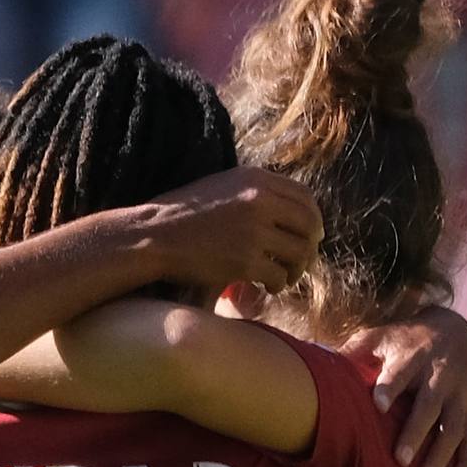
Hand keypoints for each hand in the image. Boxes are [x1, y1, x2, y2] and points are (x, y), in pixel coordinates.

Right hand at [138, 168, 322, 292]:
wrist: (153, 235)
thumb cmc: (183, 214)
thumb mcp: (223, 186)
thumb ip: (256, 192)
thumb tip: (289, 211)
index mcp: (256, 179)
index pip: (305, 197)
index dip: (313, 219)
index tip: (309, 235)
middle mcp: (260, 201)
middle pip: (309, 225)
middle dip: (310, 247)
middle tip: (300, 261)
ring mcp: (254, 231)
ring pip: (299, 253)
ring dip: (297, 269)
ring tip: (283, 278)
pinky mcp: (245, 260)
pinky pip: (278, 275)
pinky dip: (277, 284)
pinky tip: (266, 287)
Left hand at [349, 305, 466, 466]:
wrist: (457, 331)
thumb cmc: (407, 340)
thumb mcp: (381, 337)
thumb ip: (354, 350)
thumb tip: (317, 358)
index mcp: (413, 358)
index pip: (400, 373)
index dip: (390, 389)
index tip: (378, 405)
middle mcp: (439, 376)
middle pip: (429, 406)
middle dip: (416, 433)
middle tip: (400, 460)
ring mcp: (460, 394)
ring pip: (454, 426)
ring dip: (442, 454)